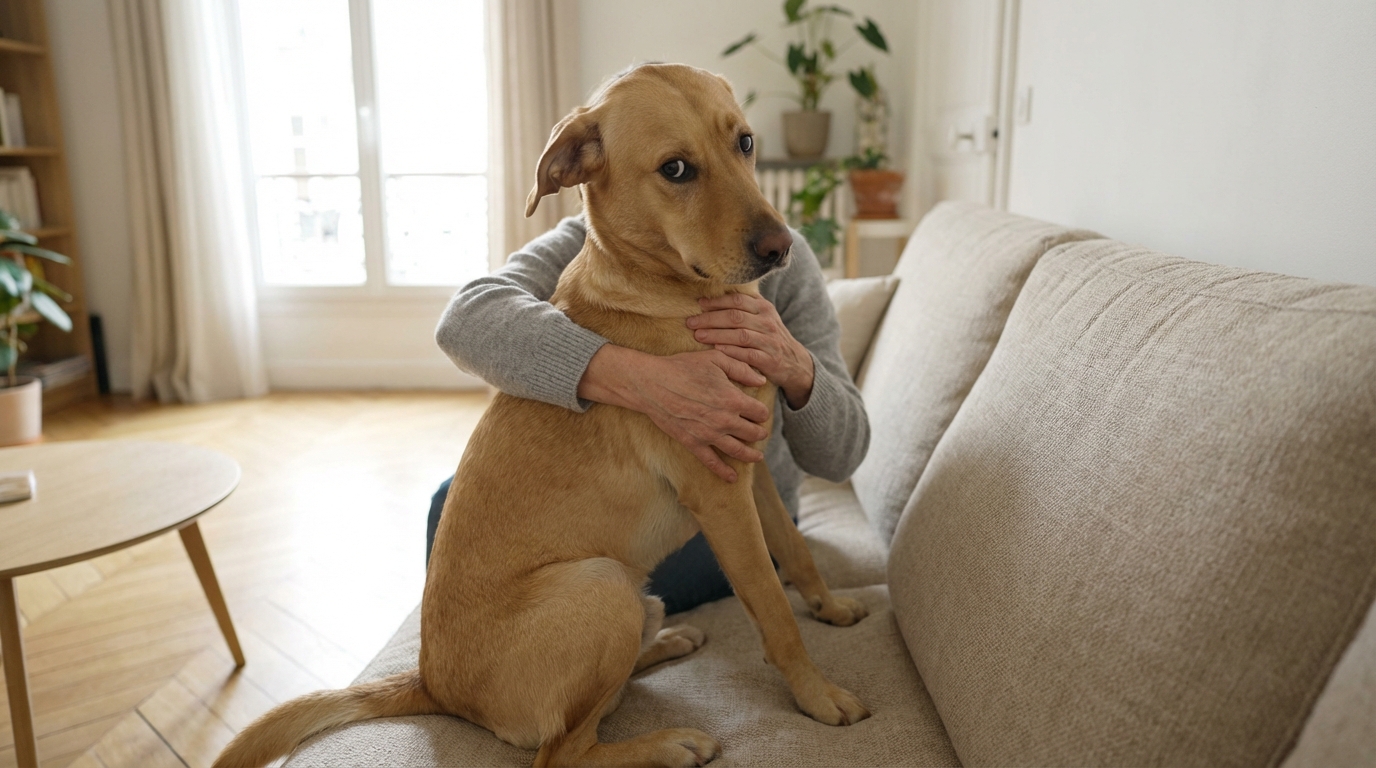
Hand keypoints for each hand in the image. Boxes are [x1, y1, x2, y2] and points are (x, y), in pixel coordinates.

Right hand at [578, 345, 770, 481]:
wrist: (652, 384)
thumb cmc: (683, 367)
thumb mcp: (715, 359)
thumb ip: (741, 369)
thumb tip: (761, 379)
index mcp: (733, 399)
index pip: (759, 412)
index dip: (762, 412)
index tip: (759, 412)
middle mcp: (725, 421)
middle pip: (752, 433)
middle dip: (759, 433)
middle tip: (761, 433)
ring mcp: (709, 435)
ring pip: (738, 451)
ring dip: (751, 455)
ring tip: (758, 458)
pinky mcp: (693, 443)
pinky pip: (712, 462)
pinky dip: (724, 472)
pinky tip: (732, 478)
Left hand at [687, 293, 815, 408]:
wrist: (795, 363)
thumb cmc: (770, 338)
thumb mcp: (763, 318)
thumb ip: (744, 307)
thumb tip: (713, 296)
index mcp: (764, 308)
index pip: (738, 300)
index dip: (717, 301)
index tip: (699, 304)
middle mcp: (768, 322)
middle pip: (735, 316)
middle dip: (710, 319)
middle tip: (691, 322)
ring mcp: (770, 341)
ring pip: (740, 335)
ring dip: (716, 334)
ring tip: (698, 335)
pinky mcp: (770, 359)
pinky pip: (748, 354)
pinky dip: (731, 351)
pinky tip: (716, 350)